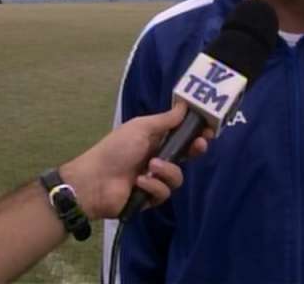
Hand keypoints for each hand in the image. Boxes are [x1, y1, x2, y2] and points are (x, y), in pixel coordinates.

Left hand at [60, 103, 212, 219]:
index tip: (209, 130)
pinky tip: (140, 182)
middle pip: (186, 156)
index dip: (196, 133)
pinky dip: (153, 186)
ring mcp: (154, 179)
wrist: (94, 181)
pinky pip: (164, 192)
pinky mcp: (150, 198)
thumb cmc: (116, 148)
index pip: (182, 136)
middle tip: (199, 145)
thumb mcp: (141, 128)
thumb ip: (166, 120)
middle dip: (194, 150)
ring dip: (166, 171)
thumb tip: (185, 105)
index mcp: (155, 139)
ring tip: (150, 167)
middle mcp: (157, 158)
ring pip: (177, 177)